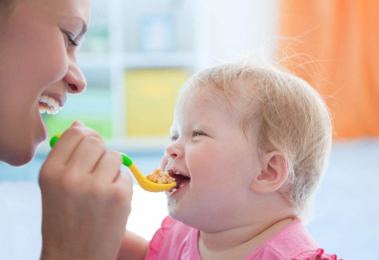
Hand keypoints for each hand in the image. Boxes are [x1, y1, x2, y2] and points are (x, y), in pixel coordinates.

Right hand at [39, 121, 132, 259]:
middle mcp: (71, 176)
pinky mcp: (119, 196)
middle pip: (96, 141)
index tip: (89, 149)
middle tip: (95, 172)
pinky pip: (125, 175)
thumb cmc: (65, 219)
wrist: (75, 257)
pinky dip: (120, 185)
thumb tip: (81, 125)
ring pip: (114, 156)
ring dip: (112, 169)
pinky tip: (110, 202)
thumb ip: (66, 155)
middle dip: (99, 153)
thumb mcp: (54, 187)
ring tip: (102, 189)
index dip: (86, 137)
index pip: (75, 133)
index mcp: (50, 172)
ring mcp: (96, 186)